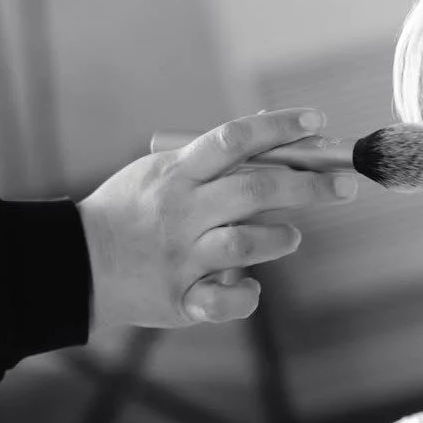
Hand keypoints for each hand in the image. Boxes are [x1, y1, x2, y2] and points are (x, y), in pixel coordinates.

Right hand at [78, 107, 356, 330]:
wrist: (77, 264)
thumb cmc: (132, 213)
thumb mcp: (161, 172)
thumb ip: (212, 160)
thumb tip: (272, 134)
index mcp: (179, 173)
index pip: (235, 139)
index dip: (280, 127)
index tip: (319, 122)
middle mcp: (184, 211)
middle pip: (256, 189)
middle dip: (309, 186)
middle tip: (345, 185)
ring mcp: (184, 256)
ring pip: (247, 243)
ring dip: (281, 238)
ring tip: (291, 236)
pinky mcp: (183, 298)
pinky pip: (227, 301)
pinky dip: (247, 296)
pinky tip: (251, 288)